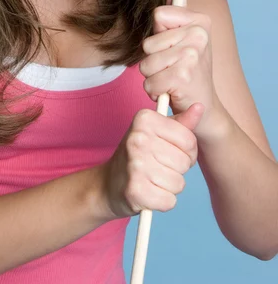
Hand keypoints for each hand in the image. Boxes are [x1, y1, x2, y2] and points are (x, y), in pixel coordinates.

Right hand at [101, 104, 203, 218]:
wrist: (108, 184)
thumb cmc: (138, 155)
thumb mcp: (156, 132)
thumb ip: (180, 122)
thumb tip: (200, 106)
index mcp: (144, 119)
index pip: (188, 140)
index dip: (186, 150)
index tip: (171, 151)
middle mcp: (138, 139)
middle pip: (185, 162)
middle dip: (177, 169)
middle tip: (159, 166)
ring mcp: (135, 165)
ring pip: (179, 183)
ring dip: (170, 186)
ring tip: (153, 179)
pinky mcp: (136, 191)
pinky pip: (169, 201)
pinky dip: (163, 201)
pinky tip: (149, 193)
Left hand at [140, 5, 222, 137]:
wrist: (205, 108)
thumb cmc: (189, 72)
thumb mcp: (183, 40)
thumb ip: (174, 15)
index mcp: (200, 21)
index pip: (158, 15)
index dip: (159, 35)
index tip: (174, 46)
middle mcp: (199, 35)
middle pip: (148, 43)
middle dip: (153, 61)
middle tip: (173, 68)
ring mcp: (191, 56)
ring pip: (145, 64)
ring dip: (153, 77)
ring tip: (171, 80)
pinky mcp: (182, 76)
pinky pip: (149, 81)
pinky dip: (155, 91)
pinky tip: (171, 92)